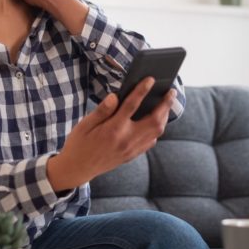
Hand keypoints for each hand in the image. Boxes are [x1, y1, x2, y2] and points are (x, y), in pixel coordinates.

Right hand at [46, 78, 176, 191]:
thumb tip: (115, 96)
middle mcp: (125, 140)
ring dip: (164, 117)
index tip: (151, 79)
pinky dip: (157, 130)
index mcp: (113, 129)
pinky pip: (150, 142)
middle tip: (171, 92)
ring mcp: (131, 149)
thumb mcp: (84, 124)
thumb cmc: (79, 144)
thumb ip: (101, 110)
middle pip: (154, 120)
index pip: (131, 105)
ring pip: (156, 132)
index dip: (142, 90)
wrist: (77, 169)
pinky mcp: (132, 155)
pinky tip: (156, 122)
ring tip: (166, 104)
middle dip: (165, 105)